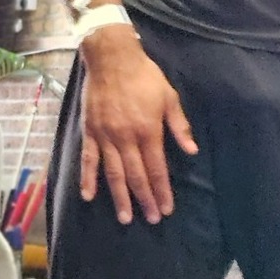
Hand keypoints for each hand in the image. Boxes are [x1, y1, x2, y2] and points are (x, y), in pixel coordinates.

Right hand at [77, 25, 197, 224]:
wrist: (112, 59)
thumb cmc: (144, 77)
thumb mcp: (168, 97)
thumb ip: (179, 126)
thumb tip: (191, 150)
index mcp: (148, 130)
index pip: (157, 168)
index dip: (162, 190)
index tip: (166, 208)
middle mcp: (127, 138)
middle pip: (136, 175)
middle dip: (145, 199)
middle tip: (151, 219)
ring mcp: (106, 136)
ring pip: (113, 173)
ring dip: (120, 197)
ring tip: (125, 217)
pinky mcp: (90, 132)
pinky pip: (88, 160)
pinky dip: (87, 179)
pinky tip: (89, 196)